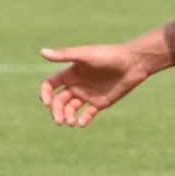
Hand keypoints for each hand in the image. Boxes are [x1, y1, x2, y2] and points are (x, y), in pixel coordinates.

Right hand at [38, 43, 152, 127]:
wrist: (132, 63)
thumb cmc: (108, 55)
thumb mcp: (85, 55)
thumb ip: (64, 55)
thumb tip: (42, 52)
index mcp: (70, 73)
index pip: (50, 85)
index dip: (45, 94)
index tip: (47, 103)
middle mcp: (76, 84)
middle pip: (58, 101)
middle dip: (56, 111)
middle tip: (59, 121)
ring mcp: (87, 94)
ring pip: (70, 109)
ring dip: (67, 117)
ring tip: (71, 123)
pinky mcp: (99, 103)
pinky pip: (87, 114)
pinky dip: (83, 119)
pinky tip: (82, 123)